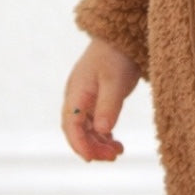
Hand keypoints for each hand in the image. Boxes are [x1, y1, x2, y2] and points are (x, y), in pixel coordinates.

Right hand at [61, 39, 140, 161]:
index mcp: (76, 92)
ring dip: (98, 142)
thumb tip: (101, 132)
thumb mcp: (115, 82)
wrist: (122, 34)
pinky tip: (114, 141)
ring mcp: (85, 96)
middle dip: (91, 146)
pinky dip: (102, 134)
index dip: (79, 144)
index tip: (91, 159)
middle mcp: (76, 96)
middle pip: (76, 130)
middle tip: (113, 157)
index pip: (71, 125)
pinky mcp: (96, 96)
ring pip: (86, 127)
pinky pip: (94, 121)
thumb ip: (108, 107)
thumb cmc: (118, 55)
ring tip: (118, 151)